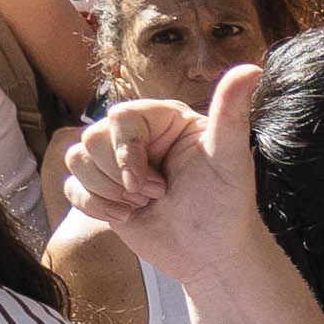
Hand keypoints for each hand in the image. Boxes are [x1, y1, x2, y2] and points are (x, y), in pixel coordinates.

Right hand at [65, 62, 267, 276]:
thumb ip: (232, 113)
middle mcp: (137, 136)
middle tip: (157, 195)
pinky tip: (126, 217)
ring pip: (76, 159)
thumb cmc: (226, 206)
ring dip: (107, 192)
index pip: (119, 117)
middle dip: (120, 177)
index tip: (158, 183)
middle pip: (91, 137)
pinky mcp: (102, 190)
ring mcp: (116, 163)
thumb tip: (252, 68)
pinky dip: (94, 207)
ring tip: (143, 205)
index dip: (128, 153)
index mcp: (164, 119)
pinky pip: (71, 187)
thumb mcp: (230, 159)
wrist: (211, 255)